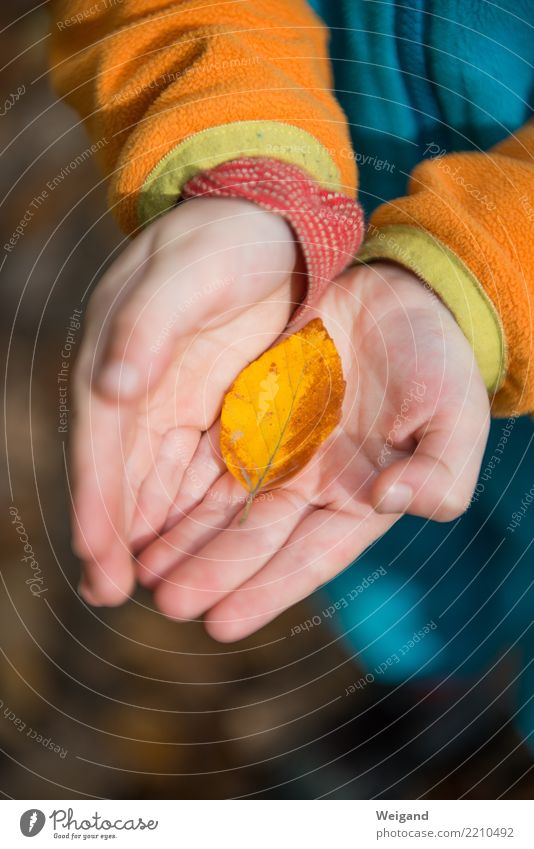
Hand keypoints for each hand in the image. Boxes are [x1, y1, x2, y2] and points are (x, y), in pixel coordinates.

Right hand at [71, 198, 302, 604]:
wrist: (272, 223)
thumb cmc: (226, 238)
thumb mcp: (187, 269)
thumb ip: (148, 324)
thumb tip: (109, 385)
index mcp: (122, 354)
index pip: (101, 440)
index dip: (95, 497)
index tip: (94, 554)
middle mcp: (142, 387)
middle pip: (122, 471)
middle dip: (112, 532)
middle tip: (107, 593)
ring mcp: (179, 401)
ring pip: (156, 480)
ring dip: (148, 532)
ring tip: (145, 588)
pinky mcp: (215, 408)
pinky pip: (197, 470)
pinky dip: (187, 509)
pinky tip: (189, 545)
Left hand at [137, 262, 489, 640]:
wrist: (399, 295)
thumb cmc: (437, 359)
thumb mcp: (454, 415)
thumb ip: (441, 471)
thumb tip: (391, 499)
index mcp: (359, 499)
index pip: (309, 557)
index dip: (267, 590)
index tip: (222, 624)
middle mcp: (311, 485)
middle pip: (253, 538)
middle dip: (210, 573)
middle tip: (165, 603)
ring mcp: (276, 450)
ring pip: (222, 505)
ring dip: (184, 541)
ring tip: (143, 572)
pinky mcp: (249, 412)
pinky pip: (206, 455)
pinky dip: (178, 486)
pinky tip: (146, 513)